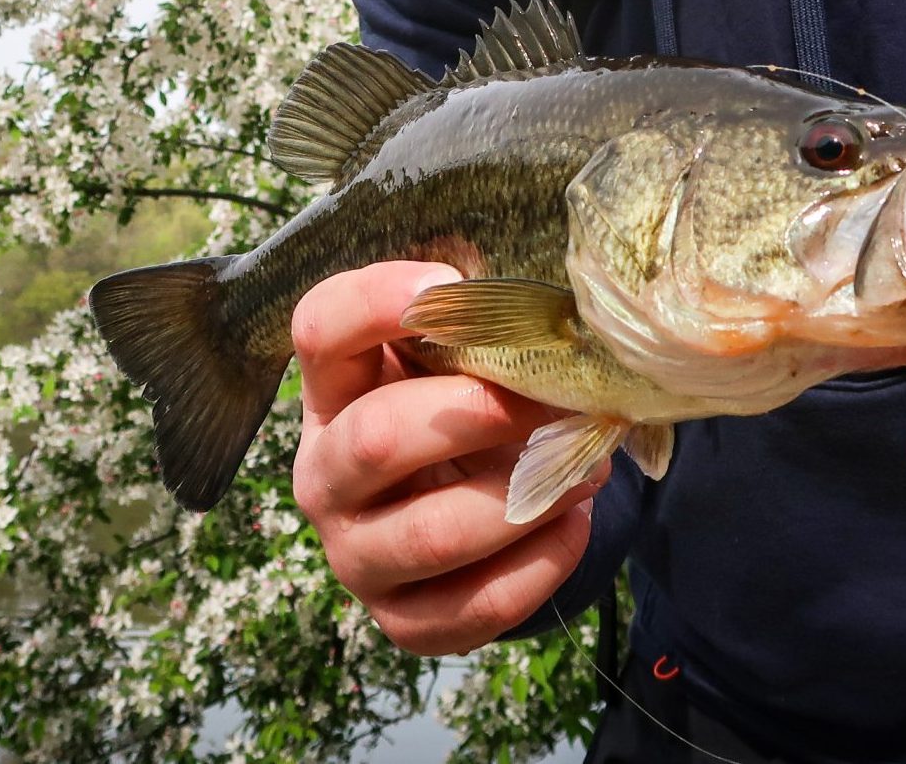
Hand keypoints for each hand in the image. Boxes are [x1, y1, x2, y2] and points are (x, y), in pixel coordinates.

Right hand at [290, 260, 605, 654]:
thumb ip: (478, 319)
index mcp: (332, 390)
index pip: (318, 328)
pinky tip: (573, 523)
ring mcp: (356, 556)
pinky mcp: (404, 621)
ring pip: (432, 534)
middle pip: (376, 438)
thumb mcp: (458, 357)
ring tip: (587, 464)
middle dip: (479, 414)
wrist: (469, 505)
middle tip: (554, 398)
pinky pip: (475, 606)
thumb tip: (542, 302)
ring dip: (526, 498)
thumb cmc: (463, 408)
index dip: (380, 301)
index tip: (455, 284)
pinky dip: (541, 564)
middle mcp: (324, 475)